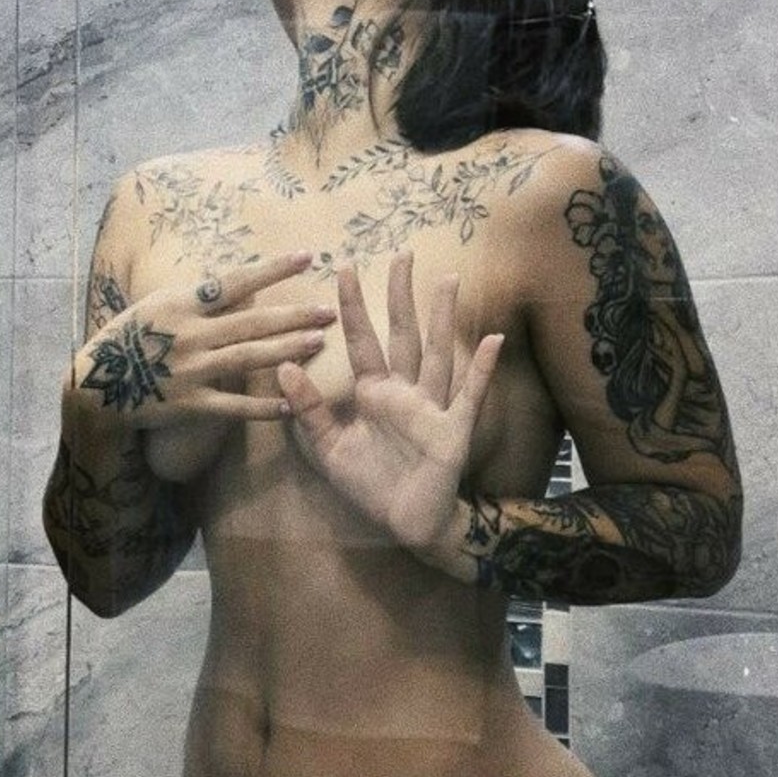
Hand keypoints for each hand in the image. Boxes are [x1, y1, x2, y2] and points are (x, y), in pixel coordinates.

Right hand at [68, 251, 337, 478]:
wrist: (97, 387)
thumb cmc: (130, 339)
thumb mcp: (158, 305)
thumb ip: (199, 298)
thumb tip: (244, 283)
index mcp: (181, 304)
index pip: (234, 281)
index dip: (272, 270)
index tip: (307, 257)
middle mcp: (189, 335)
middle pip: (251, 322)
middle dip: (294, 315)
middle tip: (330, 311)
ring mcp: (191, 371)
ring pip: (249, 358)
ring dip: (287, 349)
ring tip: (320, 342)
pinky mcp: (190, 404)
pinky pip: (233, 408)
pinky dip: (263, 408)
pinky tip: (292, 405)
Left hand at [278, 252, 503, 552]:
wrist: (406, 522)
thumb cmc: (370, 484)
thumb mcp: (329, 448)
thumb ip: (308, 410)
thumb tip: (284, 366)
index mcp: (373, 393)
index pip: (361, 340)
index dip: (353, 306)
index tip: (345, 268)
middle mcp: (404, 392)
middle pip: (403, 333)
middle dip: (401, 295)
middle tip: (402, 254)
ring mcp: (431, 408)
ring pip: (436, 353)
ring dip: (442, 318)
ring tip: (448, 280)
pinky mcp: (452, 431)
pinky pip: (469, 396)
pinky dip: (481, 370)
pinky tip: (493, 340)